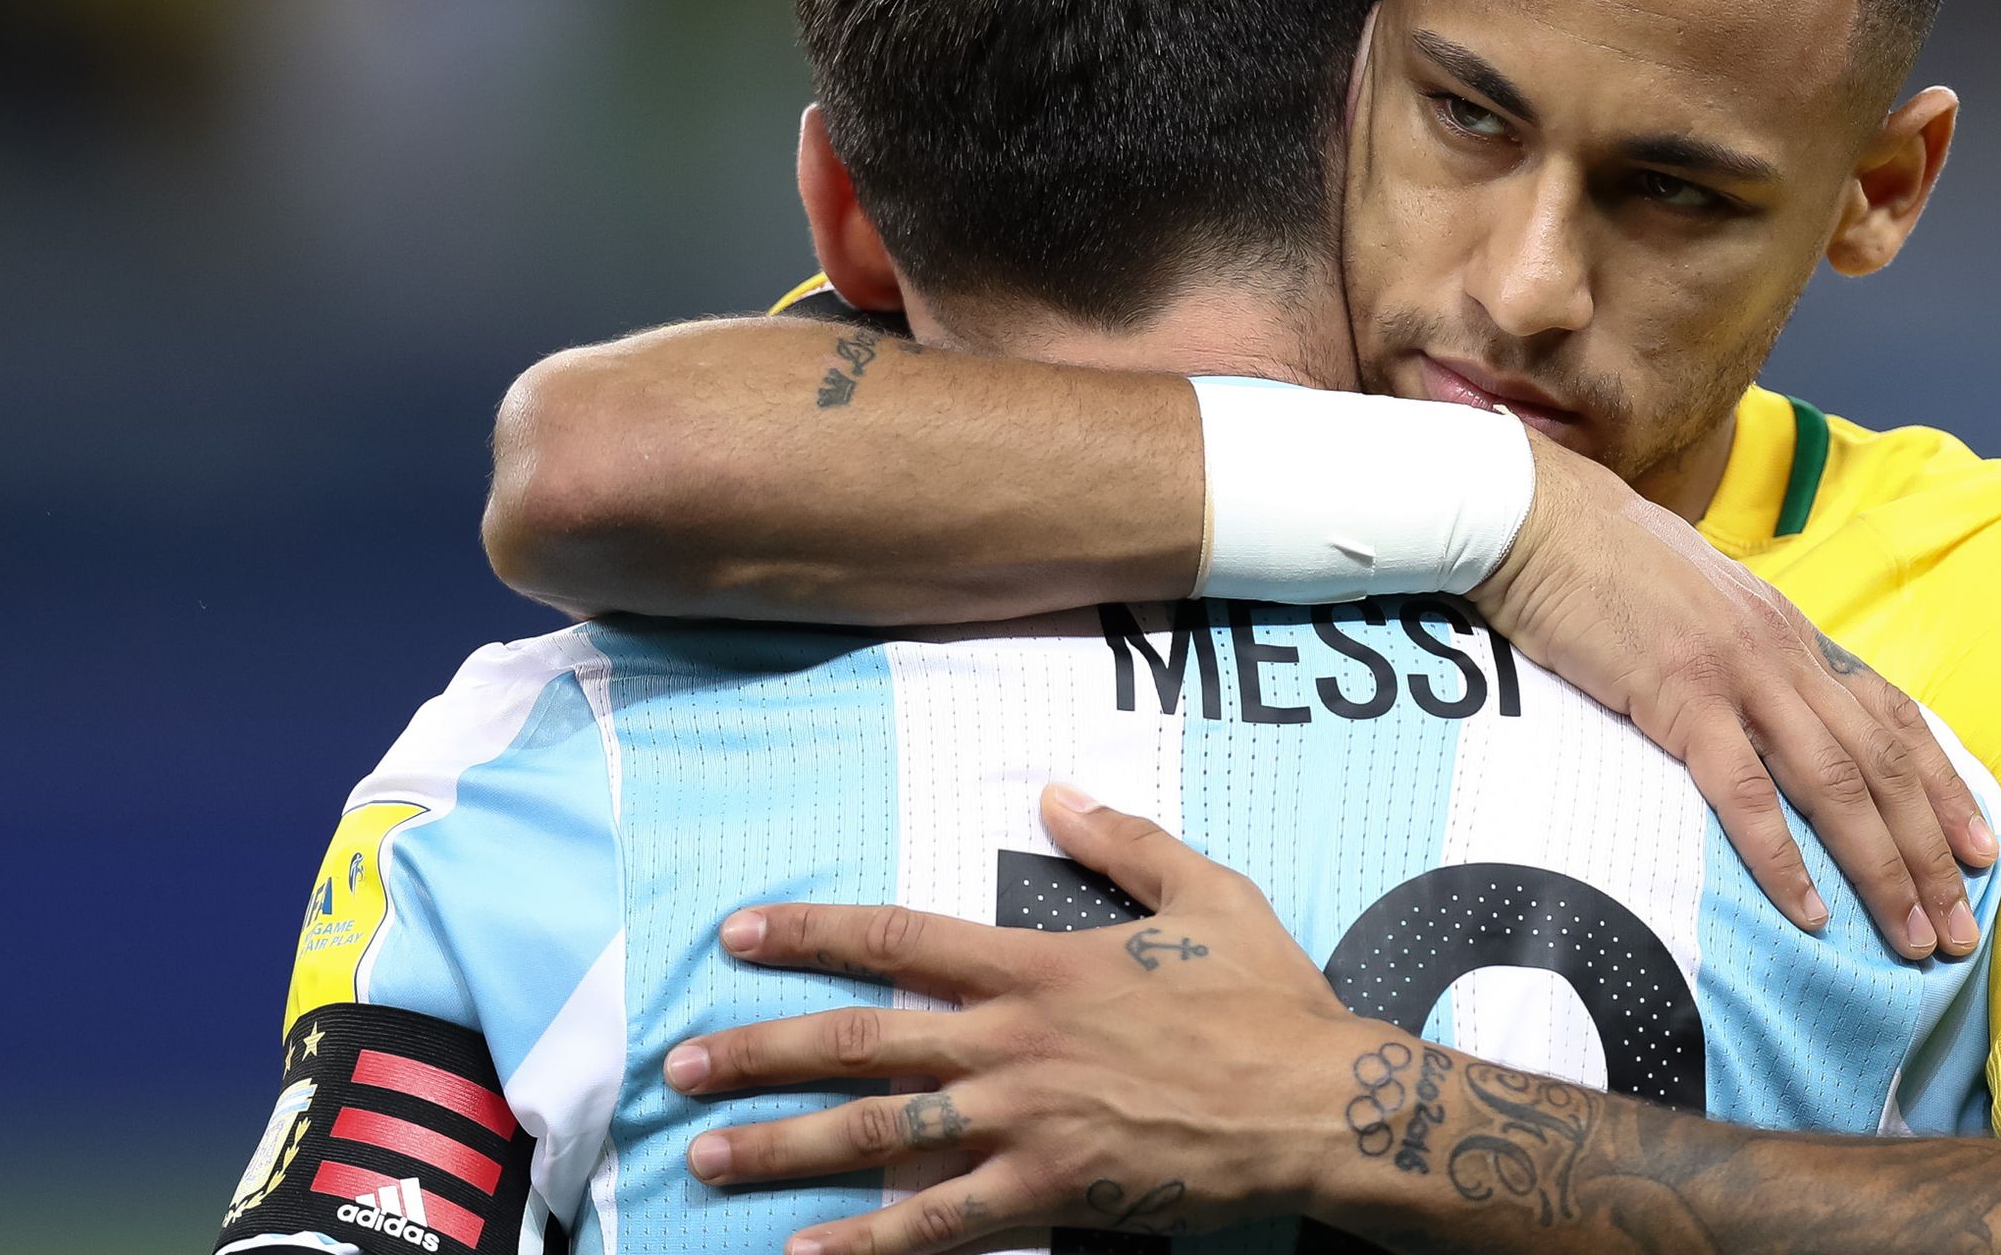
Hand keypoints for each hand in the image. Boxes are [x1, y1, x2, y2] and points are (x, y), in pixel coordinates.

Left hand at [665, 786, 1376, 1254]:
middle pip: (858, 1041)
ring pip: (875, 1136)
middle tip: (680, 1062)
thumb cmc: (1270, 999)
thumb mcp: (1208, 890)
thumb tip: (1051, 792)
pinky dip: (864, 1246)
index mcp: (1040, 964)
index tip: (737, 932)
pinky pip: (937, 1226)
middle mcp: (1012, 1041)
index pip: (898, 938)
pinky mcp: (1049, 1193)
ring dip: (780, 1147)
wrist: (1320, 1104)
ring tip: (704, 1155)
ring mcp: (1024, 1122)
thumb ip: (1124, 841)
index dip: (809, 934)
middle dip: (758, 1051)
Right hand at [1468, 432, 1996, 957]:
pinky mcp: (1679, 696)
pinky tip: (1809, 911)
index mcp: (1791, 633)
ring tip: (1909, 937)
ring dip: (1881, 868)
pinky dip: (1783, 859)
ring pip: (1836, 784)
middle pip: (1882, 765)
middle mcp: (1784, 653)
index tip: (1981, 849)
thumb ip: (1742, 653)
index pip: (1893, 718)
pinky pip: (1744, 791)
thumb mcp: (1699, 602)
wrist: (1539, 519)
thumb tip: (1763, 703)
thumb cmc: (1603, 562)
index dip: (1944, 788)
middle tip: (1958, 932)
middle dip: (1931, 854)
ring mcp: (1737, 674)